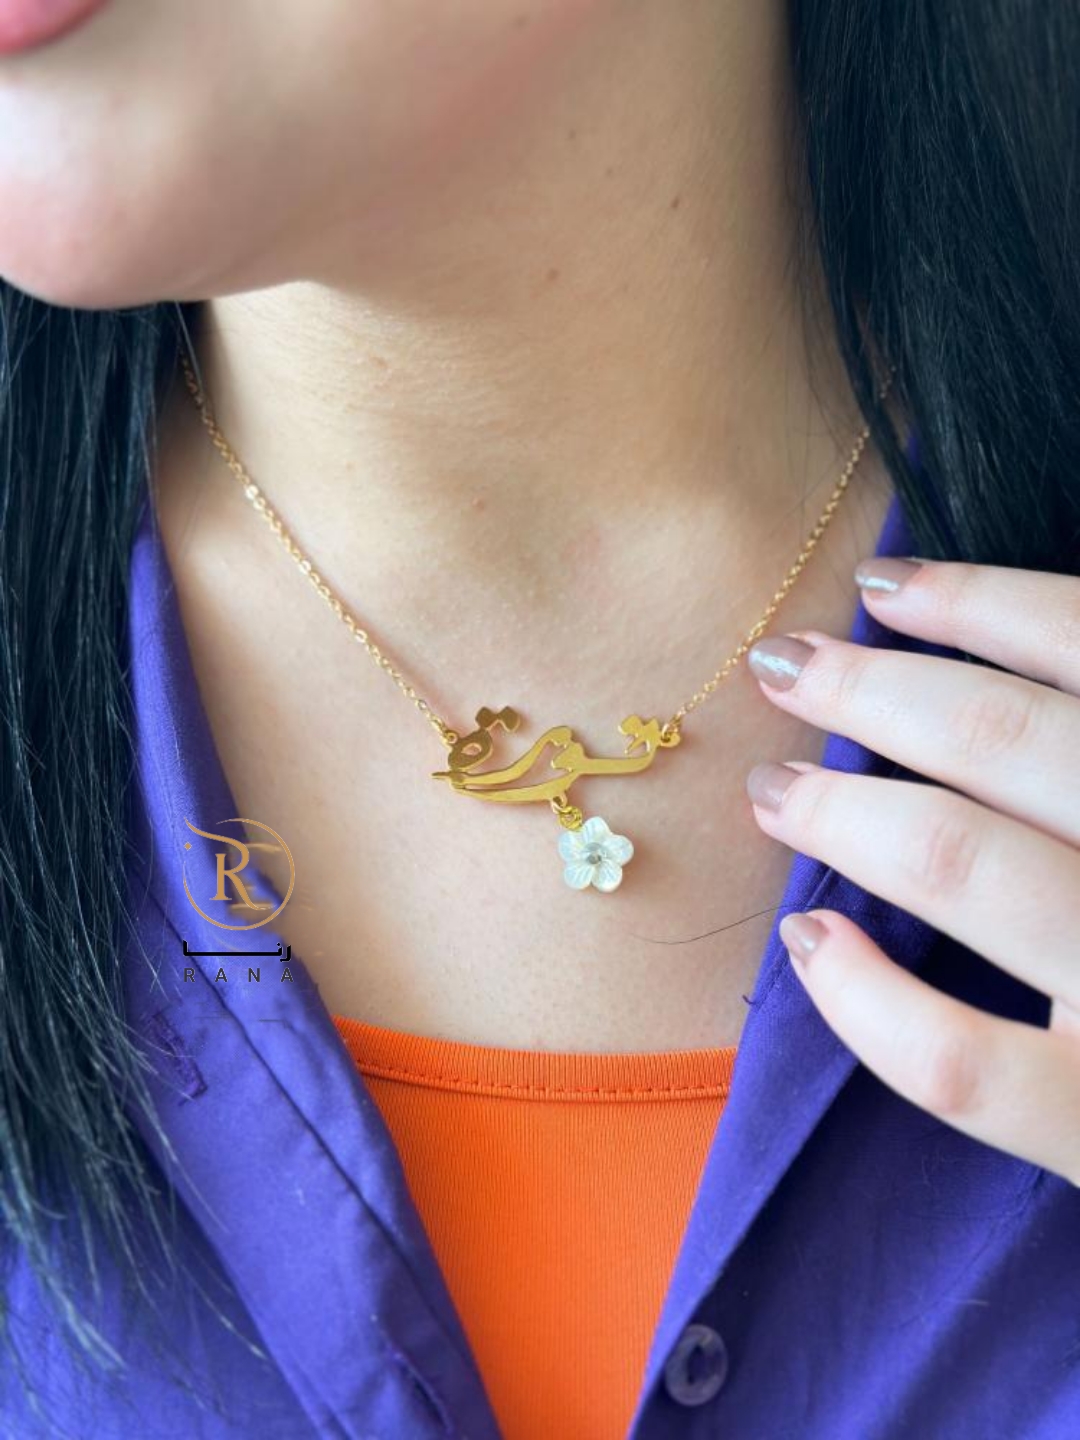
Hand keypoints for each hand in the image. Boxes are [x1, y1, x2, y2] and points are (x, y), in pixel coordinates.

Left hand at [744, 555, 1079, 1187]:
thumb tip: (1015, 651)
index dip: (974, 600)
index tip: (881, 584)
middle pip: (1000, 740)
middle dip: (874, 690)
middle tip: (788, 668)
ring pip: (964, 862)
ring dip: (845, 812)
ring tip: (775, 792)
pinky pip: (960, 1059)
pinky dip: (866, 998)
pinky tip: (811, 945)